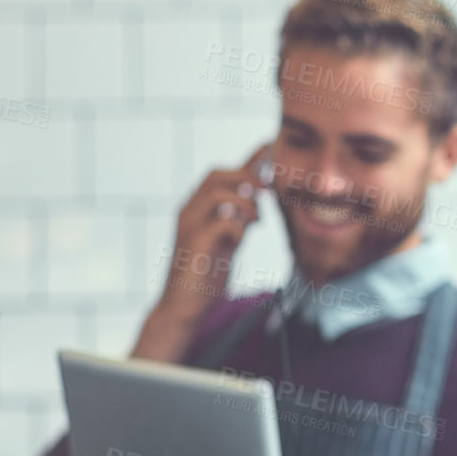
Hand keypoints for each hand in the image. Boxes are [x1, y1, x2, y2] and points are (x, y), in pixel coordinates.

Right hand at [155, 142, 272, 320]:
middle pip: (216, 175)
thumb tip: (257, 200)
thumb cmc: (206, 275)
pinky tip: (242, 239)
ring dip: (246, 203)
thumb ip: (238, 220)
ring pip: (218, 193)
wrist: (184, 308)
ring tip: (256, 221)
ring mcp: (190, 227)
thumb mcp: (227, 241)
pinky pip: (222, 223)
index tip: (271, 147)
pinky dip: (238, 226)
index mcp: (197, 209)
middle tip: (267, 192)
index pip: (221, 174)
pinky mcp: (196, 246)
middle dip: (247, 177)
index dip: (247, 160)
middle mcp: (189, 212)